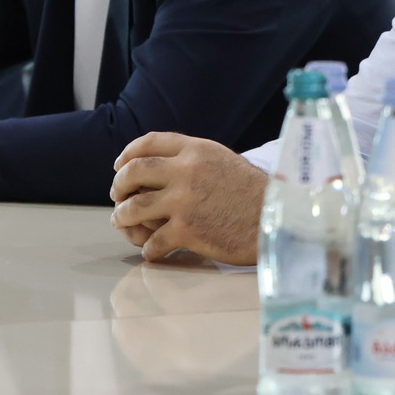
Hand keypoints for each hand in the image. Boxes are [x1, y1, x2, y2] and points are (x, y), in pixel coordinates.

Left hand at [108, 132, 265, 264]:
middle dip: (119, 184)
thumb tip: (163, 169)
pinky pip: (153, 241)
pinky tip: (152, 251)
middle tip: (117, 194)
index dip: (128, 153)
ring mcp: (184, 201)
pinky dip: (148, 249)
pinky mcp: (187, 230)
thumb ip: (194, 160)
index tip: (119, 164)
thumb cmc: (254, 194)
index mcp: (197, 150)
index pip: (150, 142)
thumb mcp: (224, 162)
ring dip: (122, 216)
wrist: (277, 218)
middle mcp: (186, 170)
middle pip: (134, 172)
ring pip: (134, 206)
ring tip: (121, 220)